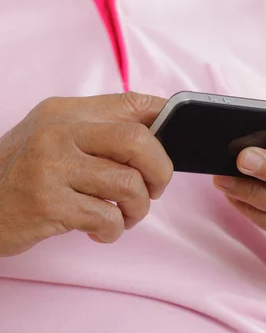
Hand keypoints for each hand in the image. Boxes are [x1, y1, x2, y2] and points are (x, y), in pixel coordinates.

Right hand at [0, 92, 171, 256]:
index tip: (179, 133)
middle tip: (154, 189)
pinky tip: (99, 229)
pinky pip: (107, 217)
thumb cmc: (19, 175)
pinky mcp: (48, 203)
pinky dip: (113, 230)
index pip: (130, 102)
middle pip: (138, 141)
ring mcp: (51, 167)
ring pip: (128, 184)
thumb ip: (94, 133)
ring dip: (137, 208)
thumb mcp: (51, 138)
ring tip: (123, 215)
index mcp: (65, 112)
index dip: (165, 116)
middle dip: (160, 171)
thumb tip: (154, 139)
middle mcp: (58, 132)